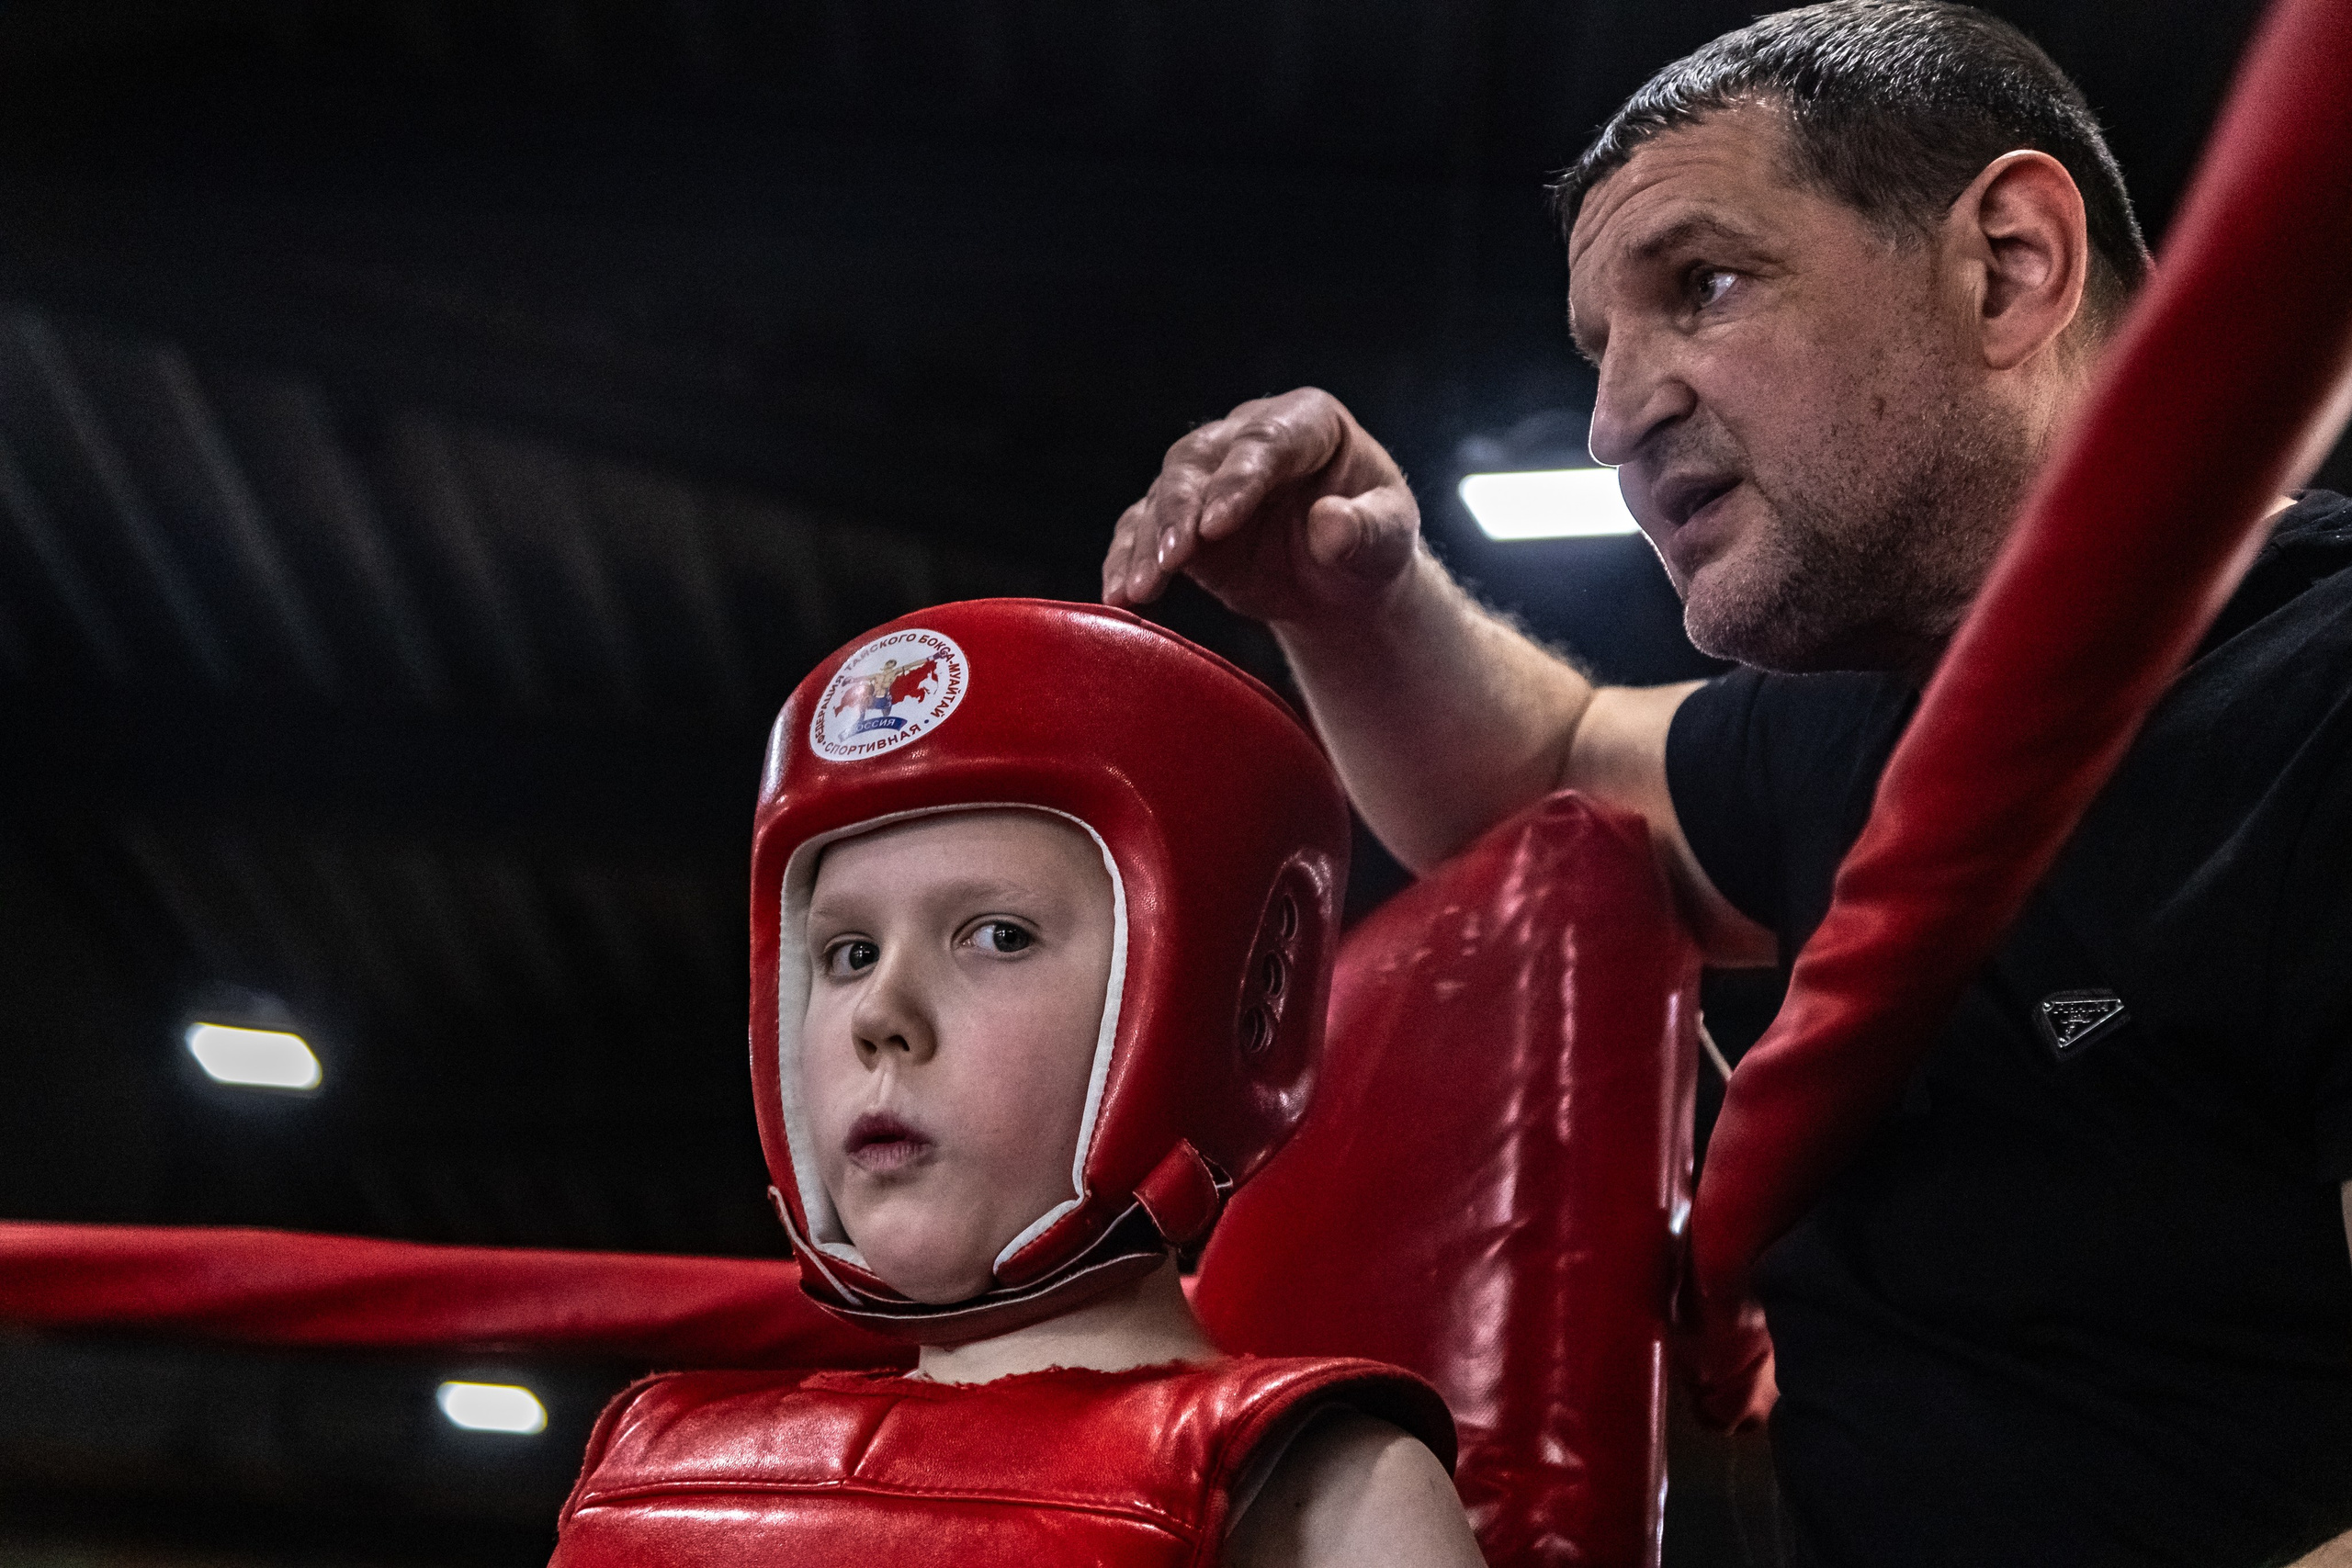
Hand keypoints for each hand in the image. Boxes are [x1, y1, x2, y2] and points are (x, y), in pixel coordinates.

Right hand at [1101, 388, 1420, 626]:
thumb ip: (1366, 530)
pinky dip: (1125, 562)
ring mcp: (1207, 477)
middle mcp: (1247, 438)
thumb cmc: (1371, 548)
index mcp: (1308, 422)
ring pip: (1162, 495)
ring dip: (1145, 542)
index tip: (1216, 526)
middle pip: (1197, 461)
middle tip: (1171, 560)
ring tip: (1137, 590)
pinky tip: (1117, 597)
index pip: (1266, 442)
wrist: (1342, 583)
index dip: (1237, 480)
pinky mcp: (1179, 520)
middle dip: (1178, 511)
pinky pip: (1140, 532)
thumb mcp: (1387, 540)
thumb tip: (1329, 524)